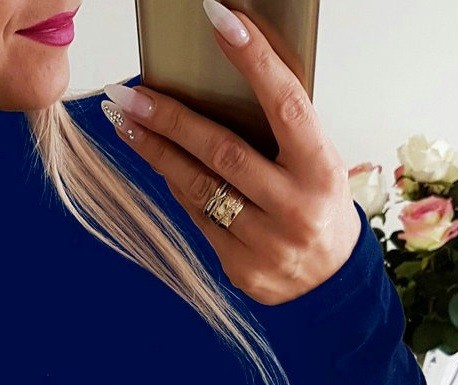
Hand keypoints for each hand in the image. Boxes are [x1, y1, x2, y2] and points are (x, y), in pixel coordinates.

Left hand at [102, 4, 361, 305]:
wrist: (331, 285)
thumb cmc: (320, 209)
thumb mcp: (320, 165)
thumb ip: (282, 134)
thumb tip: (222, 86)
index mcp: (322, 172)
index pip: (285, 106)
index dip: (253, 61)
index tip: (219, 20)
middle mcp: (295, 210)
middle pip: (223, 153)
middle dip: (171, 119)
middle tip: (130, 95)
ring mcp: (266, 245)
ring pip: (200, 189)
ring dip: (158, 152)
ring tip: (127, 124)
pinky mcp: (241, 270)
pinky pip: (199, 220)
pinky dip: (178, 189)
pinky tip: (160, 165)